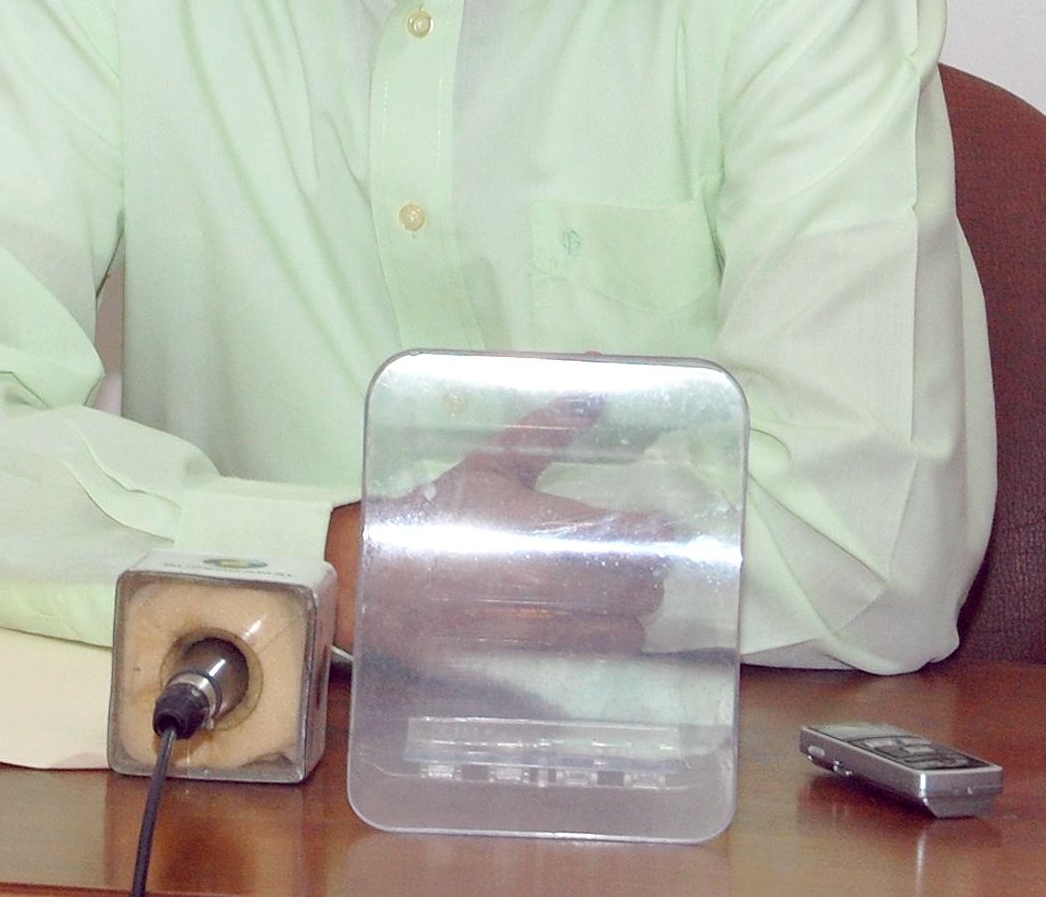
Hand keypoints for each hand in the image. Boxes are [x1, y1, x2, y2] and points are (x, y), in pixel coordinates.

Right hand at [331, 395, 672, 661]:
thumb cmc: (440, 512)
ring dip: (631, 620)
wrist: (376, 576)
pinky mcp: (512, 662)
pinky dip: (598, 653)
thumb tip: (596, 380)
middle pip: (624, 591)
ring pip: (607, 634)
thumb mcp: (489, 460)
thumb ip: (546, 426)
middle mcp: (538, 582)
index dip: (653, 534)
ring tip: (638, 606)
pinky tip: (607, 642)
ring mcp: (527, 629)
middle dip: (648, 580)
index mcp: (536, 526)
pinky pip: (574, 664)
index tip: (669, 528)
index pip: (618, 536)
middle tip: (657, 567)